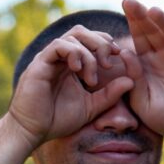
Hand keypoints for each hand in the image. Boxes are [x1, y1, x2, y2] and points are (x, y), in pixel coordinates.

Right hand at [8, 25, 134, 146]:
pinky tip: (79, 71)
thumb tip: (131, 80)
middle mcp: (58, 56)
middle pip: (82, 32)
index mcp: (70, 63)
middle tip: (109, 63)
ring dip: (89, 53)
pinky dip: (73, 53)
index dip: (105, 44)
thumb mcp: (91, 107)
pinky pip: (59, 46)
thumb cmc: (57, 120)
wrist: (32, 131)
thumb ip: (109, 94)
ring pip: (73, 36)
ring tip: (92, 77)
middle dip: (101, 43)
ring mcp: (48, 58)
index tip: (118, 58)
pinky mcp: (40, 63)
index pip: (89, 39)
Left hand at [120, 0, 163, 137]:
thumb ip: (133, 78)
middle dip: (143, 17)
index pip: (139, 36)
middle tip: (131, 2)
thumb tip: (124, 53)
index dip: (133, 20)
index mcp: (148, 61)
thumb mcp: (141, 100)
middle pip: (154, 31)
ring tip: (154, 11)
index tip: (125, 3)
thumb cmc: (162, 117)